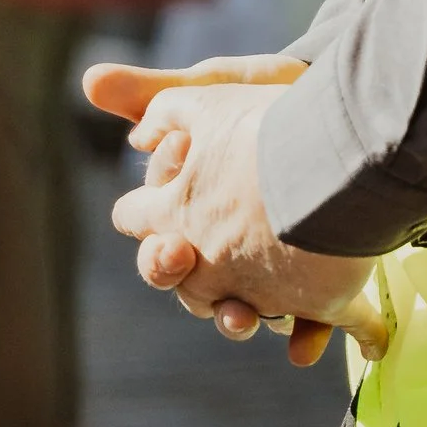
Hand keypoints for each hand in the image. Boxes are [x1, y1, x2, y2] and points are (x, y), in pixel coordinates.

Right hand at [101, 73, 372, 368]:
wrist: (337, 103)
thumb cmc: (265, 98)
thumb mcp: (211, 90)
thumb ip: (153, 95)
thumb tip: (90, 78)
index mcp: (187, 212)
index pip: (156, 238)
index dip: (156, 237)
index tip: (171, 230)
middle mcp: (222, 248)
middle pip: (189, 286)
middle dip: (187, 286)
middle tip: (195, 273)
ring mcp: (269, 267)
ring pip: (239, 312)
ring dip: (235, 321)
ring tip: (244, 319)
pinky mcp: (318, 278)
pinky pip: (306, 320)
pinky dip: (305, 337)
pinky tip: (305, 347)